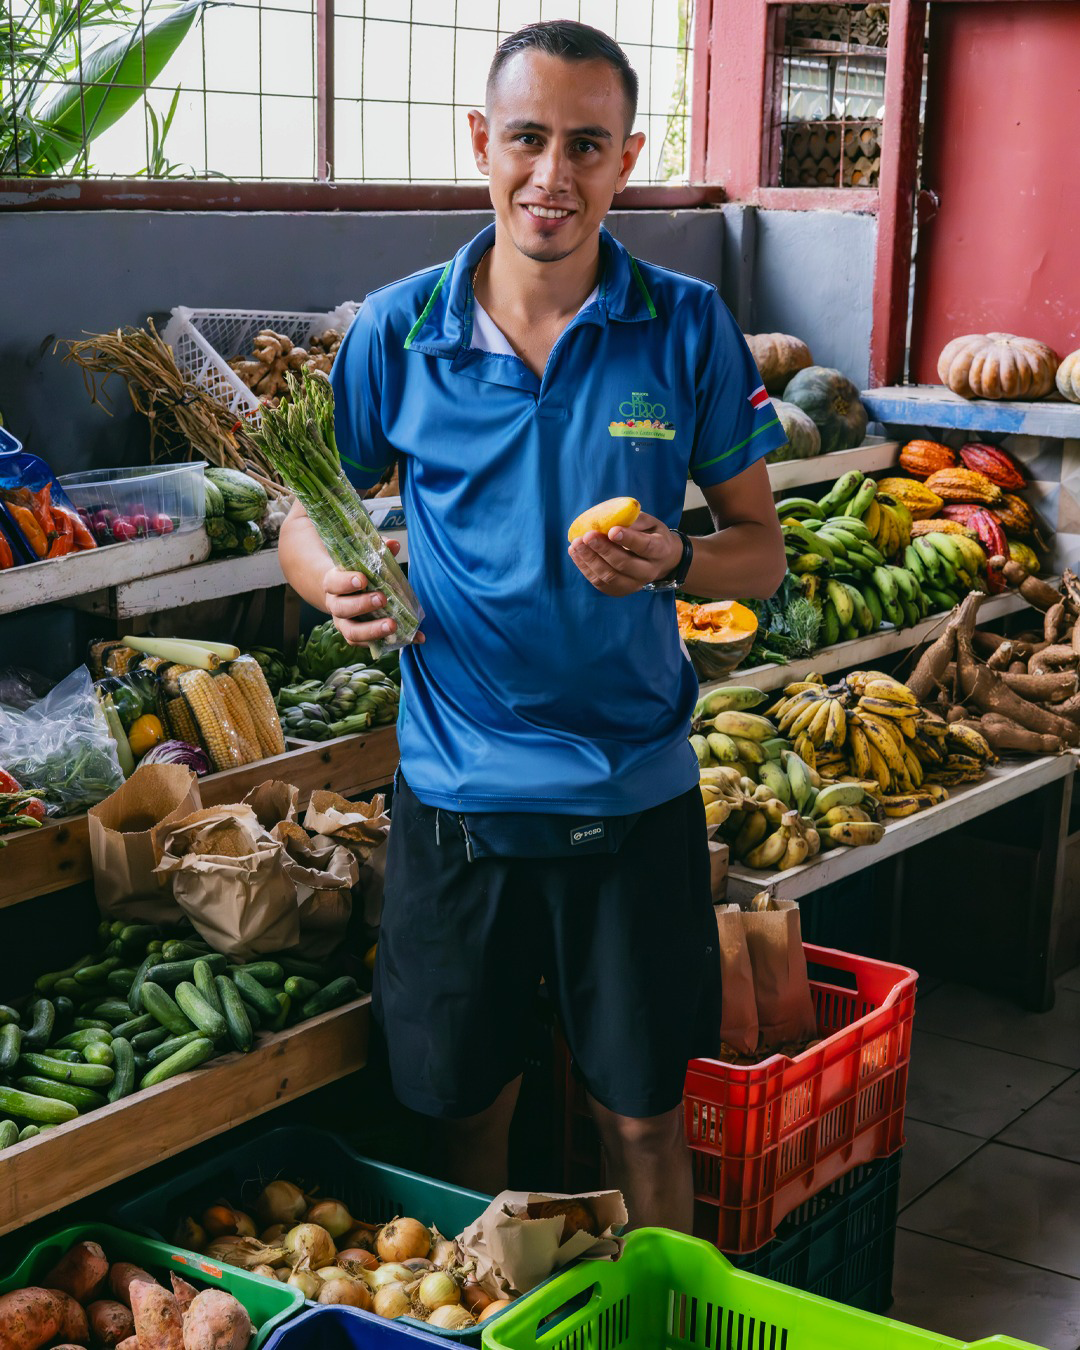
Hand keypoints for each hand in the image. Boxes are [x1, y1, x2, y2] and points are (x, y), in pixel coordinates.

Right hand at [323, 538, 424, 645]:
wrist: (347, 594)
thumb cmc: (360, 573)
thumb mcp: (366, 560)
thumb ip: (379, 551)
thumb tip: (394, 544)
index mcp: (334, 583)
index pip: (333, 582)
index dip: (346, 582)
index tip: (362, 579)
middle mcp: (336, 606)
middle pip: (342, 608)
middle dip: (361, 605)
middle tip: (382, 599)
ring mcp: (345, 624)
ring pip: (352, 632)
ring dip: (373, 630)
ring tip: (393, 625)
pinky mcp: (359, 638)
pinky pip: (372, 645)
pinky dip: (394, 642)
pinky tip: (414, 637)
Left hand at [568, 512, 682, 595]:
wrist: (659, 560)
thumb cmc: (650, 535)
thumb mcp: (648, 522)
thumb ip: (632, 519)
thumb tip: (609, 516)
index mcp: (660, 550)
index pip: (645, 546)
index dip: (628, 539)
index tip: (612, 530)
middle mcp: (649, 571)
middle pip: (624, 564)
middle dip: (603, 550)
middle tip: (587, 536)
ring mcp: (634, 584)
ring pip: (610, 576)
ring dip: (590, 560)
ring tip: (576, 544)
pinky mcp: (620, 590)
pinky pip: (600, 583)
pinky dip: (585, 568)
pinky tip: (575, 553)